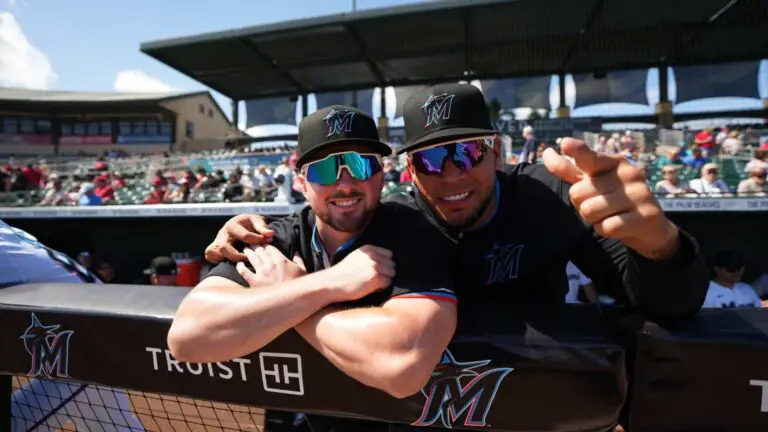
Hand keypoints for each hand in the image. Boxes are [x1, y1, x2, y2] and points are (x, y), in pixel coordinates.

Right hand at [204, 214, 274, 262]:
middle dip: (238, 255)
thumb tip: (270, 234)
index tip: (267, 242)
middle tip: (250, 257)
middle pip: (224, 247)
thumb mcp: (257, 221)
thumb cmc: (250, 224)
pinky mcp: (214, 249)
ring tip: (242, 262)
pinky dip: (218, 260)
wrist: (241, 224)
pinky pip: (210, 256)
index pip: (244, 236)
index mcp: (233, 225)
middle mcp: (222, 233)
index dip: (257, 240)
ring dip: (227, 259)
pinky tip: (232, 263)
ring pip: (214, 252)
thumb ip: (263, 227)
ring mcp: (217, 241)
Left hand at [236, 245, 305, 286]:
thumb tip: (296, 252)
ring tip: (246, 249)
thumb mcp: (303, 271)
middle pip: (259, 250)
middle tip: (251, 242)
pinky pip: (244, 272)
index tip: (263, 243)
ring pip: (251, 257)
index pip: (270, 247)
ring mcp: (261, 273)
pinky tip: (239, 264)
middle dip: (255, 245)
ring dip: (248, 251)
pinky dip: (240, 267)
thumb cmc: (298, 286)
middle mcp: (270, 264)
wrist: (290, 301)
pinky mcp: (254, 283)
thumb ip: (299, 260)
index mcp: (281, 260)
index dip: (265, 244)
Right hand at [321, 245, 394, 301]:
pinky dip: (382, 287)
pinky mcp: (376, 278)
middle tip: (374, 278)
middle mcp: (373, 256)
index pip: (389, 254)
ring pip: (392, 273)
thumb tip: (386, 261)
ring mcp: (375, 266)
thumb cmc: (342, 273)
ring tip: (373, 283)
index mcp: (368, 249)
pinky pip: (388, 282)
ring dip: (385, 279)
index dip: (385, 263)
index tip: (377, 269)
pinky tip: (371, 288)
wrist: (331, 283)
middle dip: (386, 272)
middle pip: (392, 264)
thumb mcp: (355, 257)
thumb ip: (369, 256)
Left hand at [543, 138, 678, 259]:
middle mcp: (629, 173)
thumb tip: (547, 153)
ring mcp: (639, 194)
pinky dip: (605, 229)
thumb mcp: (593, 182)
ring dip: (592, 219)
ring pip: (590, 211)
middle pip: (578, 193)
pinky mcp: (645, 216)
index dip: (577, 151)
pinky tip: (618, 225)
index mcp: (614, 162)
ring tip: (609, 215)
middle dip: (582, 205)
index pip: (590, 157)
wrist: (650, 226)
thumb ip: (570, 170)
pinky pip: (606, 227)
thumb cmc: (614, 200)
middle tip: (601, 206)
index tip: (565, 144)